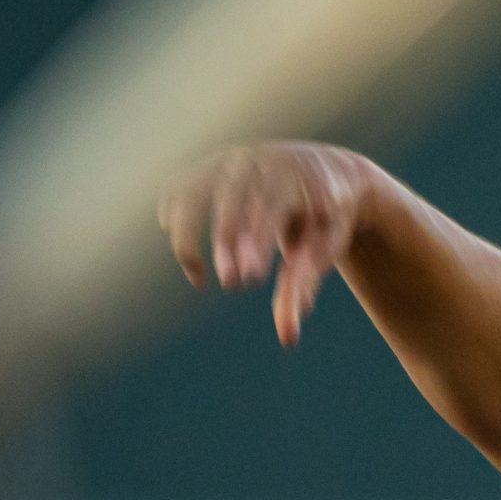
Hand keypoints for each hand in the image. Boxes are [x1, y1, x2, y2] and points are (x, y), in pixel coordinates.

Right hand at [158, 142, 378, 346]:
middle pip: (231, 196)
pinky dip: (173, 218)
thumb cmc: (325, 219)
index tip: (248, 277)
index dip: (256, 240)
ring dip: (188, 234)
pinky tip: (190, 254)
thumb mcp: (324, 249)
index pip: (271, 204)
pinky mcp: (209, 166)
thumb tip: (287, 340)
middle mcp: (259, 160)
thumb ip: (302, 287)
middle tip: (231, 284)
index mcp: (295, 175)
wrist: (327, 170)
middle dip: (225, 240)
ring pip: (192, 190)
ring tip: (199, 278)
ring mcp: (230, 159)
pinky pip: (177, 189)